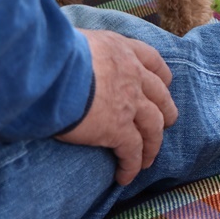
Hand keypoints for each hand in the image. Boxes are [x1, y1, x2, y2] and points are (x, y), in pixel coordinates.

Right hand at [56, 29, 178, 185]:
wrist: (53, 73)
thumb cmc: (55, 54)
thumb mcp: (79, 42)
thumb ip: (88, 53)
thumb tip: (75, 59)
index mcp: (123, 51)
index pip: (153, 61)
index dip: (161, 76)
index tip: (165, 85)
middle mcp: (133, 75)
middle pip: (161, 96)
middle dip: (166, 112)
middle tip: (166, 123)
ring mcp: (130, 103)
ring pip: (153, 126)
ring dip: (153, 144)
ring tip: (149, 158)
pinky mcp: (118, 129)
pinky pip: (132, 150)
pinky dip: (132, 165)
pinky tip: (126, 176)